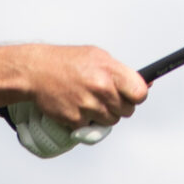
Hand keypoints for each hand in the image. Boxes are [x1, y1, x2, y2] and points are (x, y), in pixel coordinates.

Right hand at [10, 44, 145, 158]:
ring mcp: (88, 106)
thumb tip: (147, 84)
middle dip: (119, 106)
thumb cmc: (67, 62)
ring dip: (103, 114)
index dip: (137, 96)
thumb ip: (122, 72)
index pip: (140, 93)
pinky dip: (85, 120)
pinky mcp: (75, 119)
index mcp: (110, 71)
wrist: (35, 71)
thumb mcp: (98, 57)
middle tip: (104, 97)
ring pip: (111, 121)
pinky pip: (91, 126)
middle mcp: (101, 88)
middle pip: (127, 110)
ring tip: (89, 100)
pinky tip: (76, 105)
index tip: (131, 95)